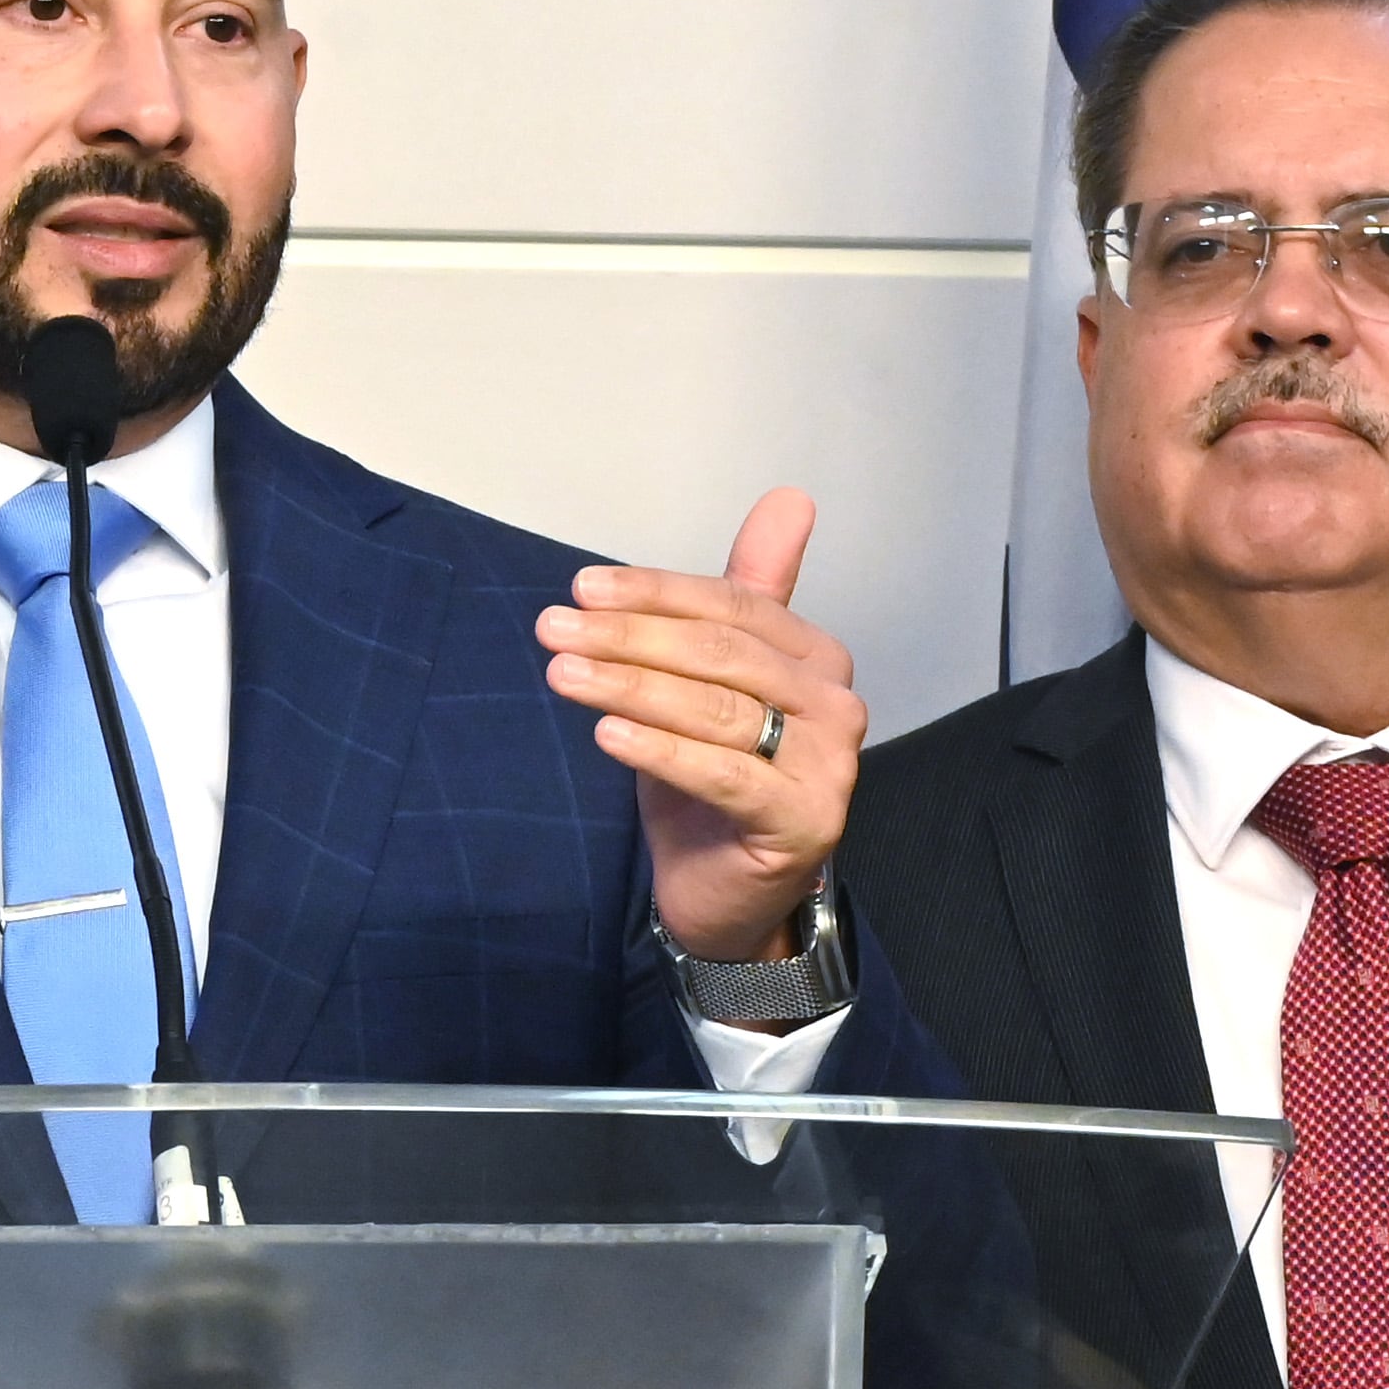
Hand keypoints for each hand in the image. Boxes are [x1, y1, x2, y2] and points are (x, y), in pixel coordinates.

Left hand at [534, 489, 863, 969]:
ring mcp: (829, 767)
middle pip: (720, 653)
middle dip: (629, 636)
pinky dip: (658, 749)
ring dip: (628, 684)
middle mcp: (836, 705)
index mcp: (816, 656)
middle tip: (552, 627)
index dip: (655, 593)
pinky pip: (722, 773)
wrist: (723, 890)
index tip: (582, 587)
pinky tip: (605, 731)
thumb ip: (739, 594)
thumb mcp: (713, 678)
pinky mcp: (805, 822)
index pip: (733, 605)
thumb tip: (791, 498)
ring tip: (561, 671)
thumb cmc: (712, 775)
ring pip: (716, 709)